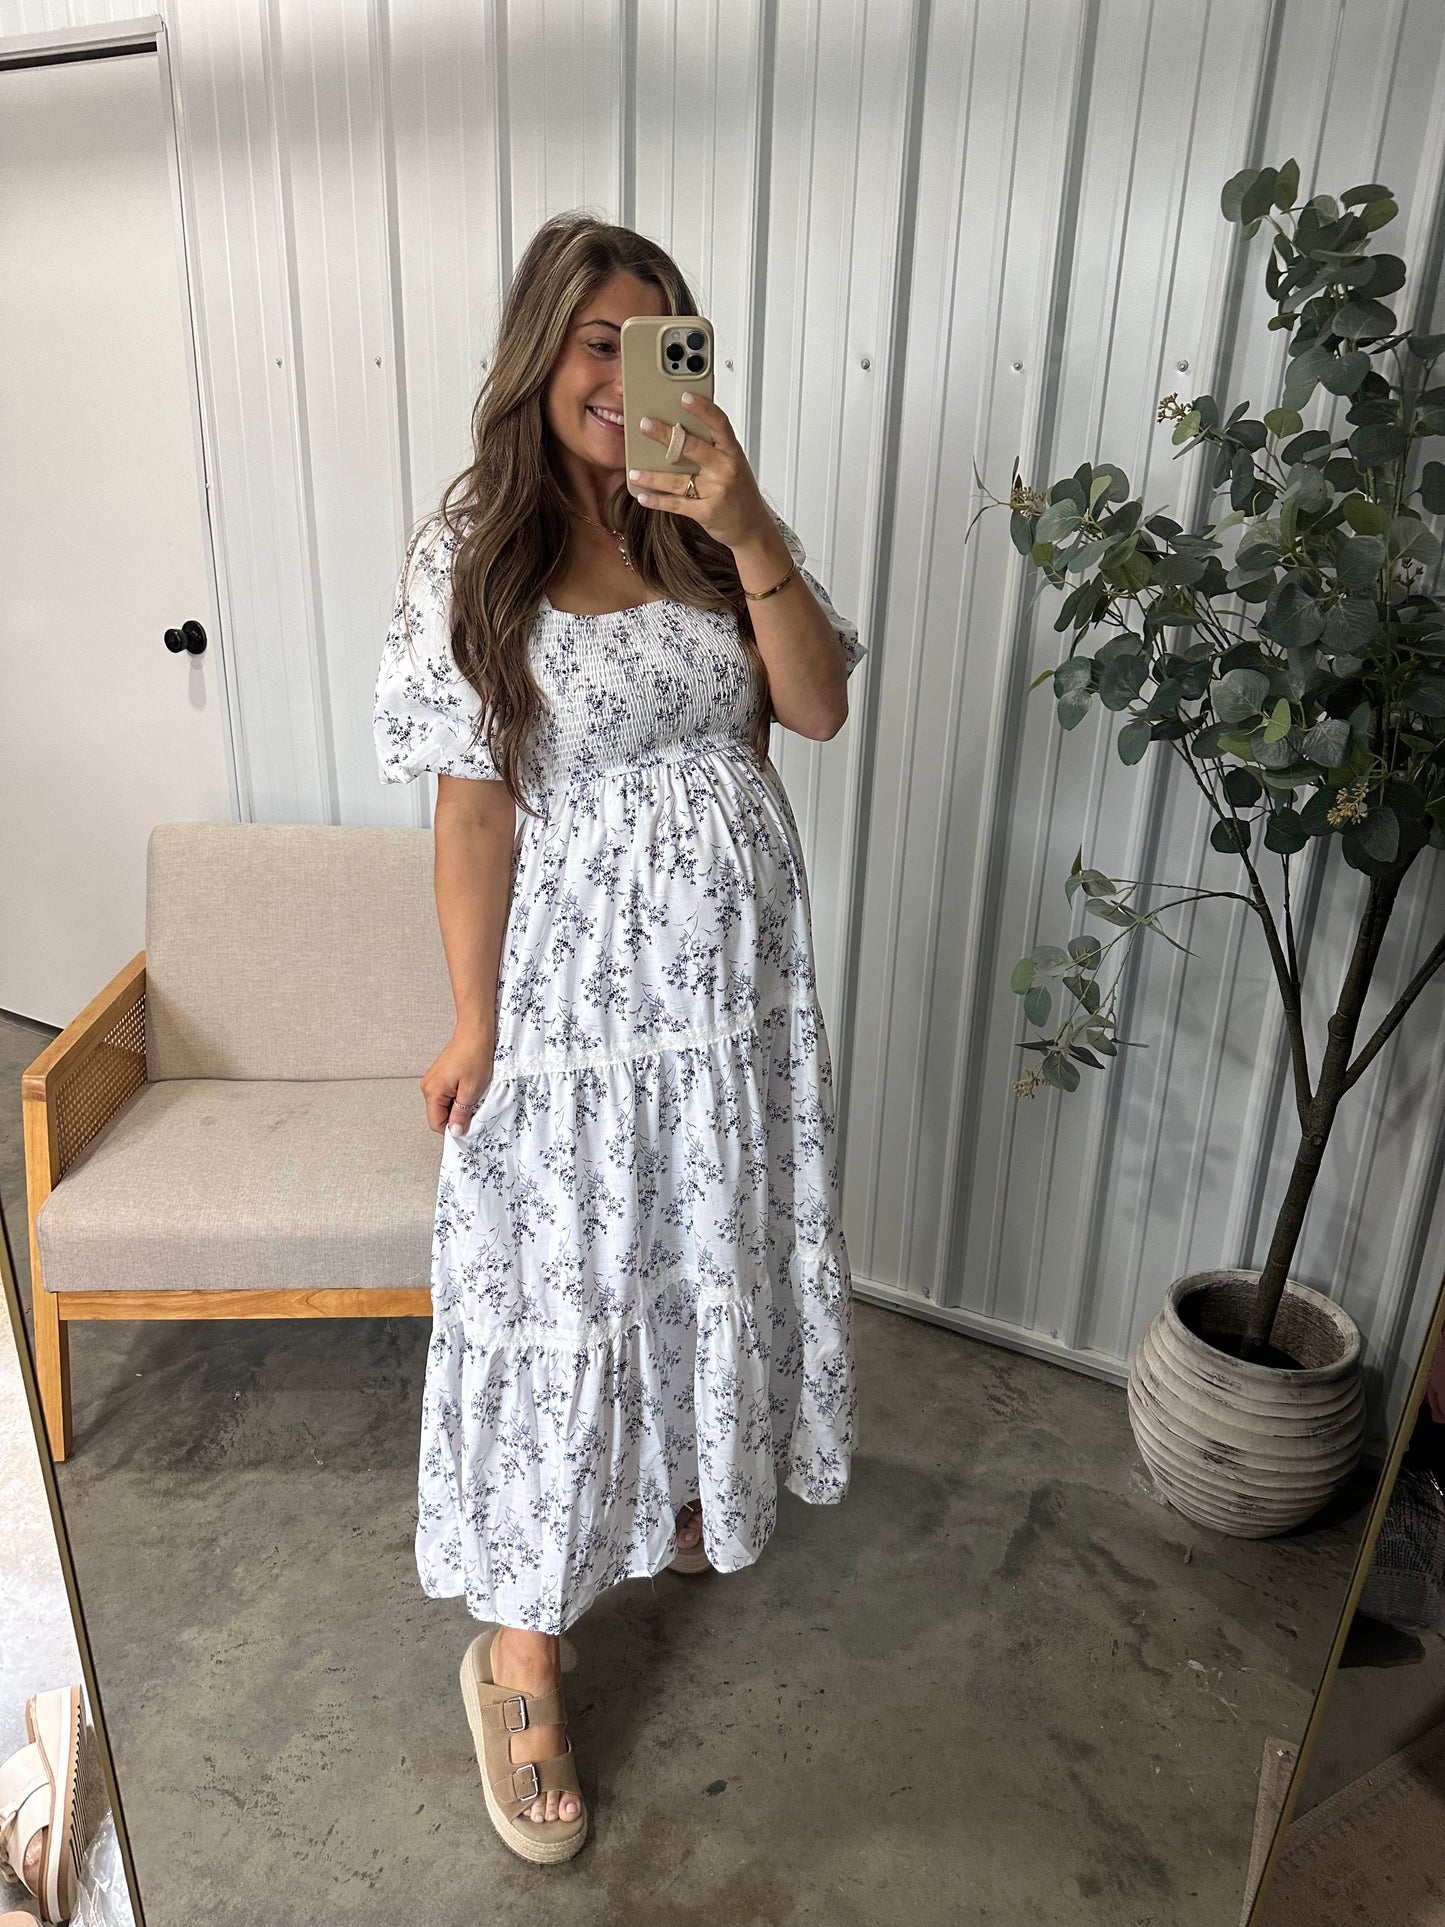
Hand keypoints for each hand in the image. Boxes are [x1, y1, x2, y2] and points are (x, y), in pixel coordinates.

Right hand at [422, 1023, 495, 1136]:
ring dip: (460, 1104)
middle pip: (440, 1114)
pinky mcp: (441, 1075)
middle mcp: (428, 1086)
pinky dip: (459, 1095)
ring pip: (445, 1104)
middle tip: (475, 1107)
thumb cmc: (474, 1055)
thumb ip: (461, 1113)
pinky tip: (470, 1087)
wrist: (475, 1032)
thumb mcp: (471, 1089)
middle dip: (458, 1115)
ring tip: (474, 1094)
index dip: (453, 1128)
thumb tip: (455, 1131)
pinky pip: (448, 1094)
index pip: (436, 1123)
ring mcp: (434, 1080)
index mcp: (432, 1091)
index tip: (468, 1125)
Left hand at [628, 392, 774, 553]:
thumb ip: (712, 448)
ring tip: (634, 472)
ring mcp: (716, 491)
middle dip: (666, 435)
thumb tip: (680, 428)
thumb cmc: (739, 492)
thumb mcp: (733, 464)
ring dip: (652, 476)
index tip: (685, 396)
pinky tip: (643, 496)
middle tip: (645, 424)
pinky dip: (657, 501)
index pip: (719, 423)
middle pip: (692, 447)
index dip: (702, 408)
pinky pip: (676, 505)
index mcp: (732, 452)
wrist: (752, 527)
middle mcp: (725, 469)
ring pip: (678, 480)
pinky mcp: (707, 512)